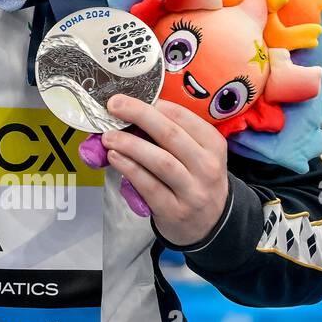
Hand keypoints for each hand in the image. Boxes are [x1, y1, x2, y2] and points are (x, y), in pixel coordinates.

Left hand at [101, 95, 229, 246]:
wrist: (209, 225)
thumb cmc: (194, 179)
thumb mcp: (195, 155)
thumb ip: (170, 135)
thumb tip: (128, 112)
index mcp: (213, 145)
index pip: (184, 118)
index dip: (154, 104)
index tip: (128, 96)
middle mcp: (207, 167)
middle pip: (171, 135)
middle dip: (139, 115)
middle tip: (114, 106)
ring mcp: (192, 191)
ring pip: (160, 161)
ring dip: (130, 144)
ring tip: (108, 136)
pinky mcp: (175, 211)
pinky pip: (149, 186)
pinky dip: (129, 169)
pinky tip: (114, 158)